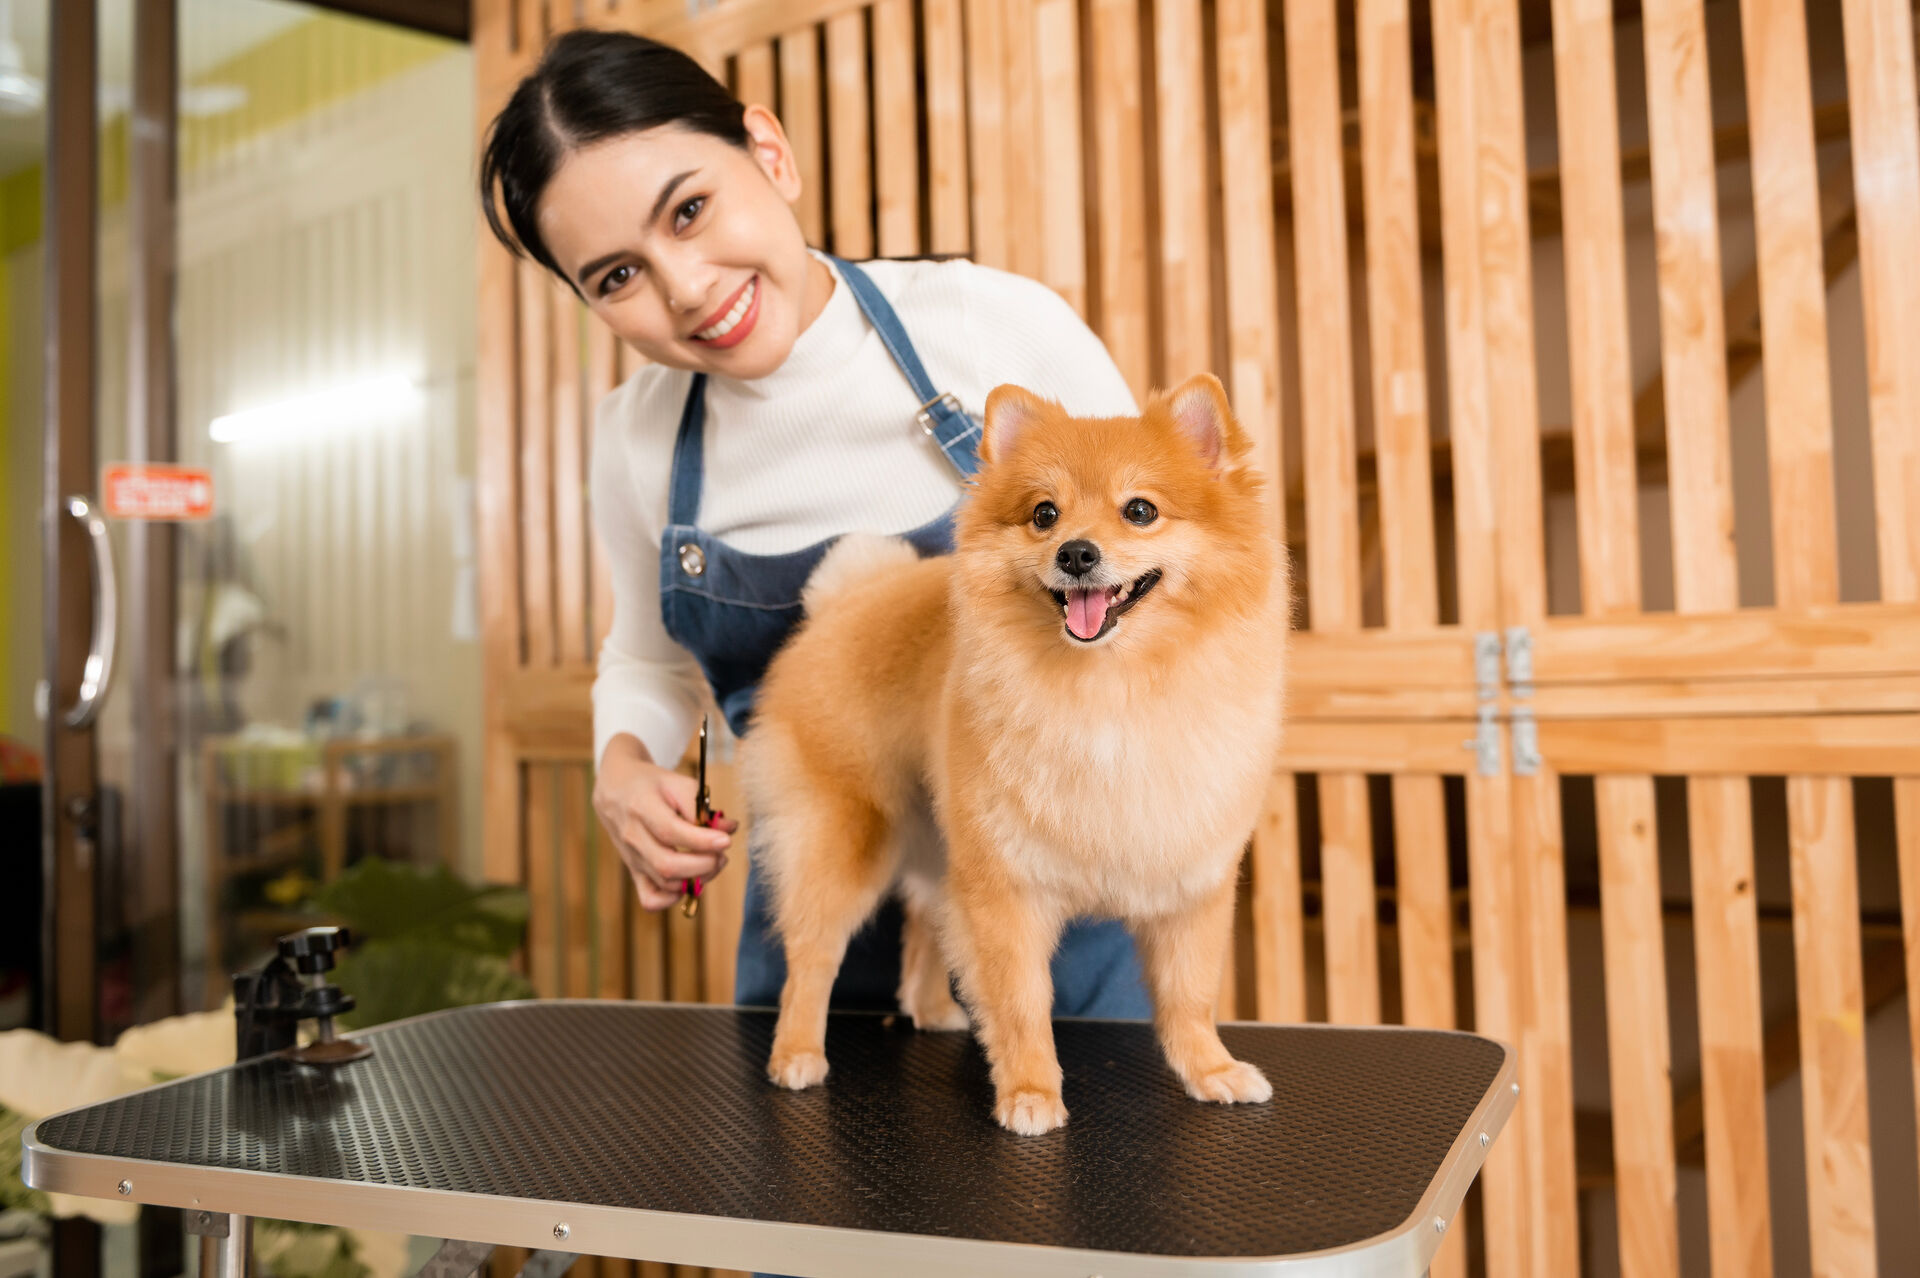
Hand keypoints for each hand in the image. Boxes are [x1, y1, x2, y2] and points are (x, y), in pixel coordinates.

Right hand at [593, 734, 740, 910]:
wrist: (616, 790)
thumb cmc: (651, 785)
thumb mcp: (676, 782)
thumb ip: (702, 806)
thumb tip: (729, 829)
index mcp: (641, 808)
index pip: (670, 831)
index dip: (701, 840)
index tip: (726, 840)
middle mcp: (632, 837)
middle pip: (667, 865)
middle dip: (703, 865)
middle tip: (721, 854)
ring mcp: (631, 858)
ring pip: (665, 883)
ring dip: (697, 879)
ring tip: (712, 862)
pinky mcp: (634, 872)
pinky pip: (650, 900)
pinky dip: (673, 899)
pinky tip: (688, 881)